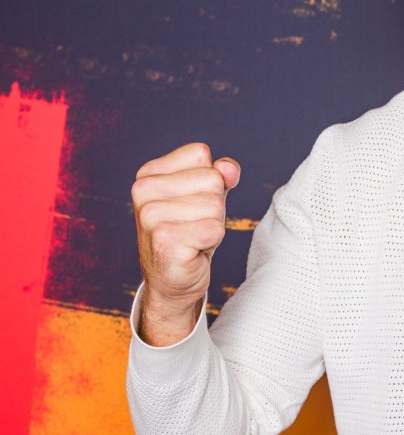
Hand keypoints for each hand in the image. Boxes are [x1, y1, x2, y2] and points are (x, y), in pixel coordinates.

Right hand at [131, 142, 239, 344]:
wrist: (173, 281)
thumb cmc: (190, 232)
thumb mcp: (207, 196)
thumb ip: (221, 174)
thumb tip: (228, 168)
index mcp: (148, 174)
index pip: (201, 154)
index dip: (210, 180)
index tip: (192, 202)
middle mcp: (143, 191)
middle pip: (213, 180)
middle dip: (215, 205)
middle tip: (194, 224)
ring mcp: (150, 216)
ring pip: (216, 205)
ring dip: (213, 224)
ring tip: (192, 237)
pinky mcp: (164, 240)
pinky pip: (214, 229)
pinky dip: (212, 242)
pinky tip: (192, 251)